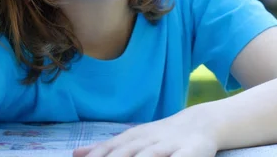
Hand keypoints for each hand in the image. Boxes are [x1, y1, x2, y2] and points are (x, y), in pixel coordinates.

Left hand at [72, 111, 218, 156]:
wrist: (200, 123)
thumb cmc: (160, 137)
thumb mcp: (132, 139)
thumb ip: (105, 148)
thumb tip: (76, 154)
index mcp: (132, 139)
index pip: (109, 150)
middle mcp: (148, 141)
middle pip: (125, 153)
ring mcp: (169, 145)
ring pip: (149, 156)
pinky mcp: (192, 152)